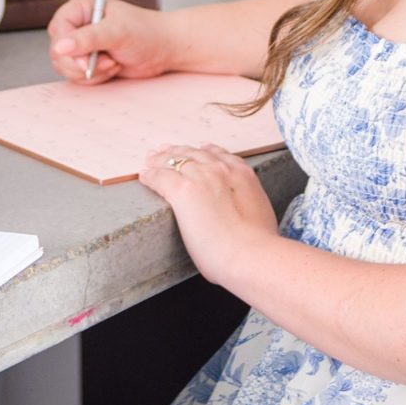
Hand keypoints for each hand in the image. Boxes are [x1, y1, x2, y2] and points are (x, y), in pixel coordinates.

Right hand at [47, 0, 173, 85]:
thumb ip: (89, 38)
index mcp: (81, 7)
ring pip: (65, 66)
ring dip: (90, 71)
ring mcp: (81, 44)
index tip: (85, 60)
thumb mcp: (118, 33)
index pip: (59, 27)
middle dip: (81, 62)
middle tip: (105, 60)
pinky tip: (112, 67)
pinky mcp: (86, 60)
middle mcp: (77, 24)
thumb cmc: (146, 32)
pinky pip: (76, 76)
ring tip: (112, 61)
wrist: (163, 49)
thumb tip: (61, 46)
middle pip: (57, 50)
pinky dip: (94, 77)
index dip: (67, 46)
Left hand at [136, 140, 278, 296]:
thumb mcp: (260, 213)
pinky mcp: (183, 190)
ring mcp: (201, 178)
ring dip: (161, 159)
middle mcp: (221, 170)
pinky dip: (150, 175)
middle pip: (194, 153)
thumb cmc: (258, 245)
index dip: (205, 152)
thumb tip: (242, 214)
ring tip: (151, 161)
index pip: (219, 155)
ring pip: (175, 160)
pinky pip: (161, 177)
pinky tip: (144, 176)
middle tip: (167, 151)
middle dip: (180, 152)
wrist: (250, 253)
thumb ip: (248, 205)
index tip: (198, 151)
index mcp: (243, 175)